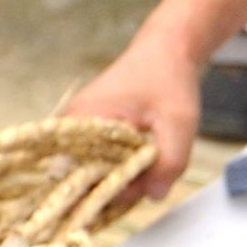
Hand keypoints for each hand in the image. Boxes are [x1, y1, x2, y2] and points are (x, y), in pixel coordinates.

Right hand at [60, 34, 201, 202]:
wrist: (164, 50)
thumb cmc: (167, 79)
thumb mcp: (179, 122)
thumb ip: (170, 161)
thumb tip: (154, 197)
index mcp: (81, 121)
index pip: (74, 174)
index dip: (101, 191)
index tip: (133, 192)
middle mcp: (68, 124)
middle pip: (78, 174)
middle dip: (112, 185)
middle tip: (148, 181)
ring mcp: (74, 126)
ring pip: (88, 168)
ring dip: (116, 175)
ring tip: (147, 169)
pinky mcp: (85, 128)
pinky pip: (93, 157)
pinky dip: (115, 165)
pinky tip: (138, 161)